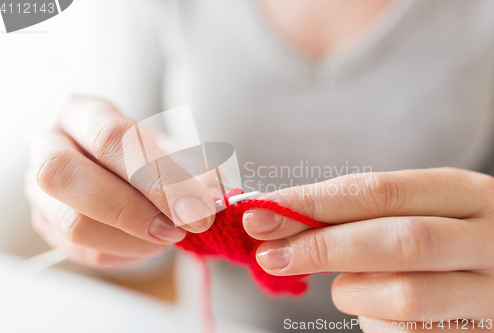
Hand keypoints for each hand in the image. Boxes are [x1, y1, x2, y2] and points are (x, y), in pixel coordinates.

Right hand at [25, 96, 214, 268]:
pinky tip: (150, 242)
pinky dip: (128, 253)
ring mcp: (38, 189)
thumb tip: (213, 198)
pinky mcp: (46, 226)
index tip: (198, 209)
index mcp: (81, 111)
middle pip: (64, 175)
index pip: (110, 136)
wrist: (123, 171)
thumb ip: (197, 171)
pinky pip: (84, 253)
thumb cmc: (148, 155)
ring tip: (169, 235)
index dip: (157, 177)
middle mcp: (47, 144)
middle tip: (177, 229)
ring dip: (134, 239)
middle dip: (130, 210)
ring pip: (74, 224)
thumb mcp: (177, 151)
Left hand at [243, 168, 493, 330]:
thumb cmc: (438, 239)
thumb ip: (355, 215)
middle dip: (321, 248)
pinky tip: (383, 309)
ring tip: (353, 286)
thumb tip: (273, 223)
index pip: (377, 191)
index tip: (260, 213)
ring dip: (355, 293)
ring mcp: (490, 293)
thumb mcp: (411, 212)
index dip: (312, 203)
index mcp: (464, 193)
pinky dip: (377, 322)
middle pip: (396, 241)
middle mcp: (487, 239)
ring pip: (404, 297)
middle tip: (270, 255)